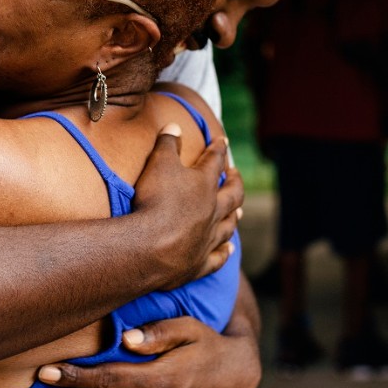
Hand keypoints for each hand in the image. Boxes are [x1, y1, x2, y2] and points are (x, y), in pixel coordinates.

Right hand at [131, 125, 240, 289]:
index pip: (215, 161)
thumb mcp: (157, 163)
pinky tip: (229, 249)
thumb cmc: (155, 201)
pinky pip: (218, 257)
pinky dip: (224, 252)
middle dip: (235, 183)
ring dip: (233, 217)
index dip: (218, 149)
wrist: (149, 246)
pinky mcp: (200, 262)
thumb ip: (167, 143)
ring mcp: (208, 238)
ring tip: (238, 211)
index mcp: (203, 185)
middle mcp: (212, 211)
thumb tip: (174, 125)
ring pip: (228, 226)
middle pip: (232, 195)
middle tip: (235, 175)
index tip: (223, 141)